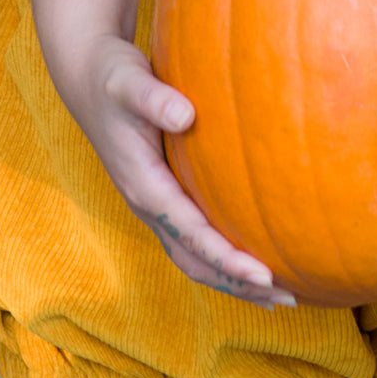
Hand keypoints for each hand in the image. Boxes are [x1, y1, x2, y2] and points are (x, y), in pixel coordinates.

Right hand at [56, 34, 296, 310]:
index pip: (191, 234)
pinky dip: (224, 259)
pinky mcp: (163, 198)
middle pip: (195, 260)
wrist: (89, 78)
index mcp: (143, 186)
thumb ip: (155, 98)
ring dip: (233, 281)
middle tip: (287, 299)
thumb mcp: (130, 82)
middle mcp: (147, 205)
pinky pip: (195, 240)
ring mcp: (154, 206)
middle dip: (237, 284)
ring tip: (279, 297)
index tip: (264, 276)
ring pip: (194, 258)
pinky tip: (256, 260)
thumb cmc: (114, 78)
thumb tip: (186, 114)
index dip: (227, 258)